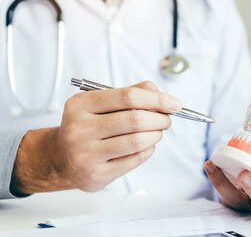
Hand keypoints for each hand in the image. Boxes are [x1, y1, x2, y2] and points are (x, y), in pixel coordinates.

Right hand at [10, 81, 181, 194]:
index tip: (173, 103)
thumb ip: (130, 93)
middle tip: (166, 119)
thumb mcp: (99, 103)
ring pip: (137, 142)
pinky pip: (134, 160)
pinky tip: (147, 145)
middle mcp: (79, 129)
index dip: (157, 99)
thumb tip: (159, 93)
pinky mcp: (96, 174)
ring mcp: (86, 154)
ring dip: (156, 135)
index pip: (128, 97)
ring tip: (157, 131)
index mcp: (80, 105)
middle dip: (160, 118)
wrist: (60, 158)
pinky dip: (148, 150)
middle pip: (135, 120)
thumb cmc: (86, 127)